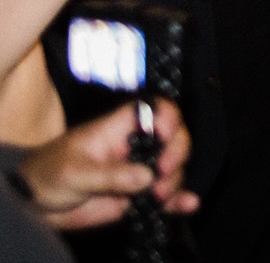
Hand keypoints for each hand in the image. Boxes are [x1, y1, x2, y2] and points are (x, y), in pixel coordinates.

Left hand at [18, 100, 197, 229]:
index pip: (155, 110)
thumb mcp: (74, 172)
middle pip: (173, 138)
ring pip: (172, 169)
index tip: (166, 137)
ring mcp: (138, 171)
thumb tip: (147, 177)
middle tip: (163, 173)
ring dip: (174, 181)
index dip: (168, 118)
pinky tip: (189, 204)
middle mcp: (135, 146)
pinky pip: (164, 197)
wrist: (34, 204)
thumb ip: (110, 174)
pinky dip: (179, 200)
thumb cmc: (47, 174)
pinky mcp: (137, 196)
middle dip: (177, 154)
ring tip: (157, 197)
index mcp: (120, 128)